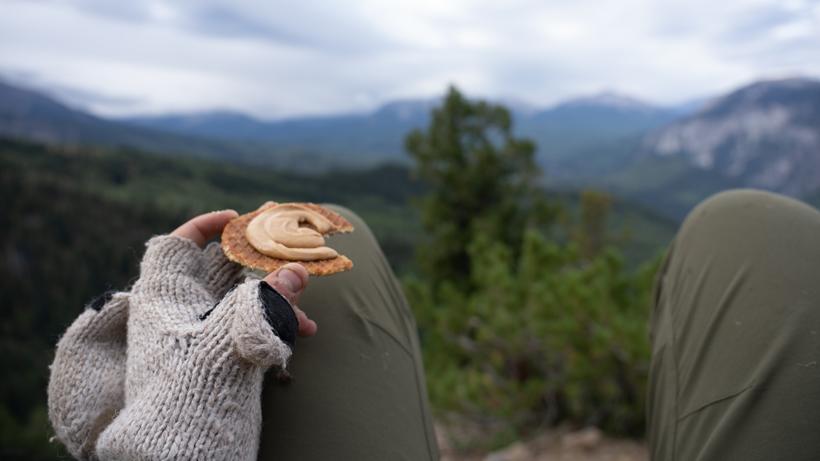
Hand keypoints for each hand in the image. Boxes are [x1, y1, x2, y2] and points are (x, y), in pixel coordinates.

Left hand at [91, 210, 316, 459]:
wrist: (182, 453)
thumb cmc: (193, 391)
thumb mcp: (233, 338)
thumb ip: (267, 301)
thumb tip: (297, 270)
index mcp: (165, 299)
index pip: (178, 245)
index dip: (206, 226)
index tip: (239, 219)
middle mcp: (179, 313)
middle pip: (219, 269)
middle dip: (259, 260)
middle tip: (291, 246)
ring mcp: (198, 337)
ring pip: (240, 301)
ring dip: (276, 300)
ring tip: (308, 317)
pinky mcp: (216, 359)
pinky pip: (247, 327)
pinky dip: (273, 325)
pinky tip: (301, 334)